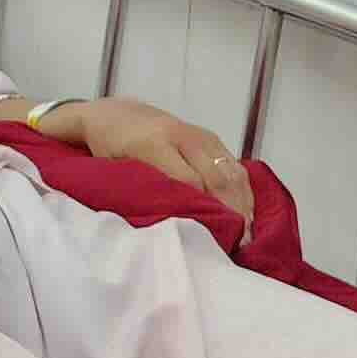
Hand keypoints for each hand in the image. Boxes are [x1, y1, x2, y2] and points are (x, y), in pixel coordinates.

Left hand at [57, 96, 255, 241]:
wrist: (116, 114)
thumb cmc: (109, 149)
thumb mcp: (113, 171)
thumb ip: (136, 191)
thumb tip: (164, 224)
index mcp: (153, 144)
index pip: (189, 181)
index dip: (203, 210)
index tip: (211, 237)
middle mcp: (181, 136)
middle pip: (217, 177)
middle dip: (230, 211)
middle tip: (238, 243)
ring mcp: (199, 135)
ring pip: (231, 171)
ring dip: (243, 203)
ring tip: (247, 234)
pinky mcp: (210, 138)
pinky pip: (235, 165)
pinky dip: (244, 190)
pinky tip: (247, 214)